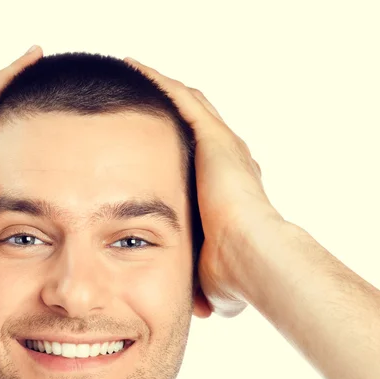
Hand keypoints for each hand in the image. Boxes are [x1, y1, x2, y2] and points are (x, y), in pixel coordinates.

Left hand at [124, 57, 284, 317]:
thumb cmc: (233, 275)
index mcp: (224, 192)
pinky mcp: (213, 138)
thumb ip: (204, 286)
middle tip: (130, 110)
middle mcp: (225, 162)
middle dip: (162, 120)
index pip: (197, 164)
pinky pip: (179, 99)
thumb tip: (199, 309)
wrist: (252, 259)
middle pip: (190, 131)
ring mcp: (221, 147)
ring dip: (157, 94)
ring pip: (186, 107)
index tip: (148, 155)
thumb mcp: (213, 279)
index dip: (173, 154)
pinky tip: (131, 68)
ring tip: (127, 80)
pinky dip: (156, 82)